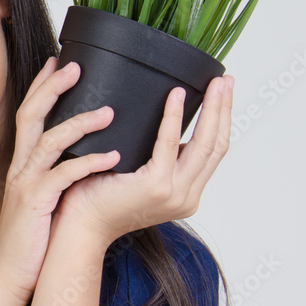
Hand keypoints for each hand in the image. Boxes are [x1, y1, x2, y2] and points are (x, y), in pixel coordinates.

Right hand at [0, 57, 123, 302]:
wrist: (12, 273)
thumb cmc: (33, 237)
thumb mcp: (42, 197)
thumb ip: (56, 173)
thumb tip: (83, 154)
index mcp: (24, 164)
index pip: (29, 115)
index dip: (41, 87)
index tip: (58, 62)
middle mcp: (20, 167)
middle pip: (30, 115)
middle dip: (51, 88)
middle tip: (77, 67)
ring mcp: (25, 184)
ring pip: (47, 141)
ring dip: (78, 123)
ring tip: (109, 112)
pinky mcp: (35, 203)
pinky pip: (62, 176)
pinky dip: (88, 163)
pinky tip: (114, 157)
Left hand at [53, 74, 233, 246]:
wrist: (79, 224)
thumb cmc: (96, 197)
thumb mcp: (136, 174)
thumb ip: (154, 156)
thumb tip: (163, 120)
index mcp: (184, 194)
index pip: (213, 153)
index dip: (221, 121)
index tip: (223, 93)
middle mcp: (186, 196)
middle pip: (216, 146)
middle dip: (224, 110)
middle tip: (226, 80)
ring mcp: (174, 194)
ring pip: (204, 144)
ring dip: (212, 110)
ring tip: (215, 83)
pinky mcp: (156, 186)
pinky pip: (169, 144)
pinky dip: (174, 117)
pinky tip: (175, 95)